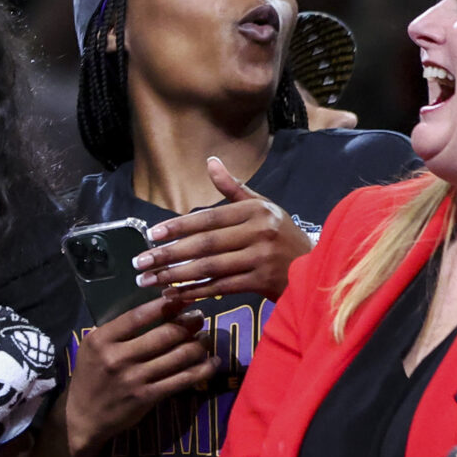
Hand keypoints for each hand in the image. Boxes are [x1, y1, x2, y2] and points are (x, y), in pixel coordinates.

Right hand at [63, 295, 216, 456]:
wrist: (83, 416)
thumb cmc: (90, 376)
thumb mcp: (93, 347)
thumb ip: (118, 330)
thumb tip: (156, 310)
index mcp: (101, 340)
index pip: (138, 316)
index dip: (165, 305)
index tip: (182, 297)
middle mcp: (117, 357)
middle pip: (165, 334)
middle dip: (189, 322)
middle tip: (199, 316)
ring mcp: (135, 379)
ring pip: (179, 356)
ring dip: (199, 344)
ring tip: (206, 337)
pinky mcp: (148, 397)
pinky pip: (183, 379)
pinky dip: (203, 369)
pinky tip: (212, 362)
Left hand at [135, 158, 311, 300]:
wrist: (316, 268)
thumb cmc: (282, 235)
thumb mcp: (263, 207)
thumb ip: (233, 189)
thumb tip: (210, 161)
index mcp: (256, 211)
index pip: (208, 219)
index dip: (178, 227)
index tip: (151, 235)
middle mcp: (259, 232)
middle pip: (205, 244)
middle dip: (168, 254)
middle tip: (139, 262)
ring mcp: (262, 258)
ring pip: (210, 267)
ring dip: (175, 276)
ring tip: (149, 280)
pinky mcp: (263, 282)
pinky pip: (221, 287)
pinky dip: (195, 291)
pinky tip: (174, 294)